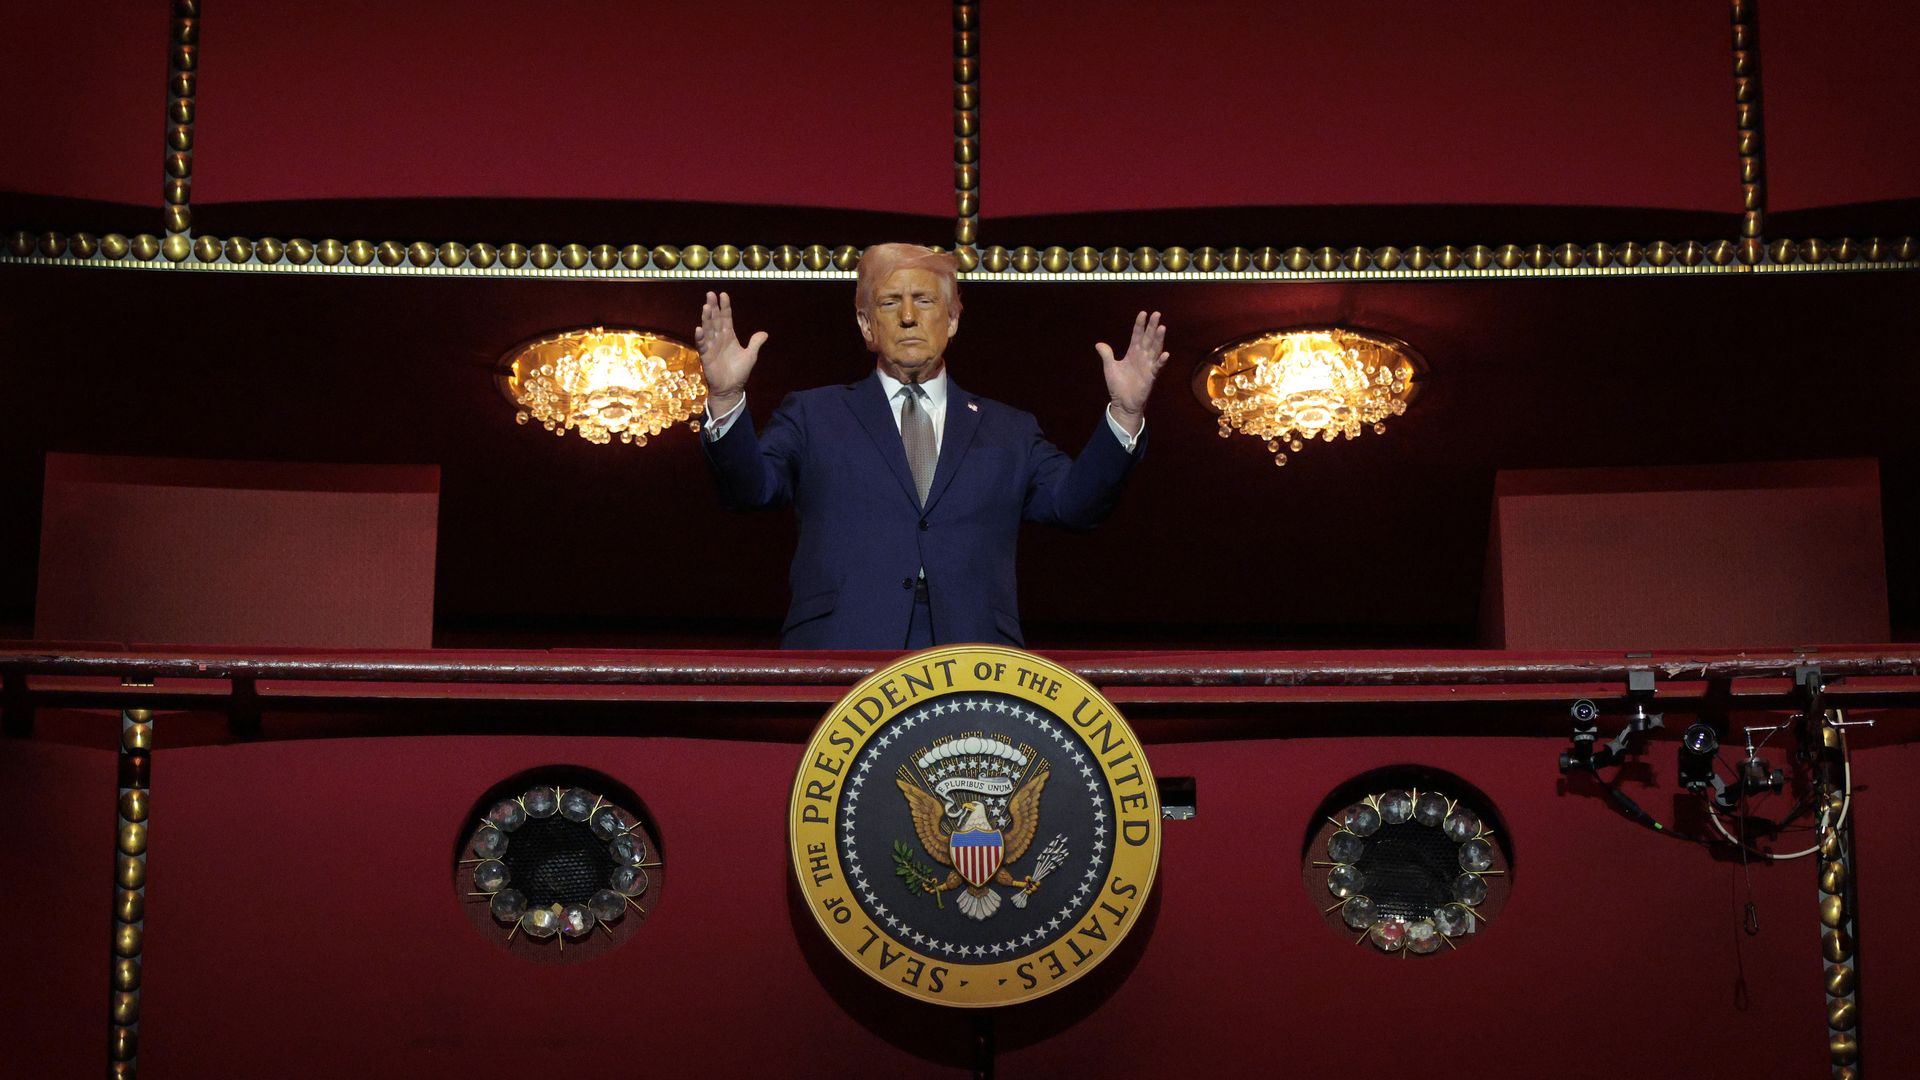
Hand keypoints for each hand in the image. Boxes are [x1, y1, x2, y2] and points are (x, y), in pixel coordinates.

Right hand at [695, 291, 767, 411]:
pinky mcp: (705, 356)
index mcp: (729, 336)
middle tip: (710, 294)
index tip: (723, 294)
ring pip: (708, 330)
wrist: (731, 388)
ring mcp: (711, 346)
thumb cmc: (739, 372)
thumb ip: (755, 343)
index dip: (725, 307)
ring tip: (706, 307)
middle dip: (713, 307)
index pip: (726, 318)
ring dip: (706, 318)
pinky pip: (702, 345)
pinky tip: (699, 329)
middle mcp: (718, 339)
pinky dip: (700, 337)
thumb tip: (764, 333)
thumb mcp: (750, 355)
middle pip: (715, 320)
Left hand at [1095, 310, 1168, 433]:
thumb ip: (1107, 355)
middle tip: (1156, 314)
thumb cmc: (1118, 385)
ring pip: (1155, 349)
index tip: (1143, 313)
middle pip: (1148, 338)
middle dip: (1152, 326)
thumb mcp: (1110, 367)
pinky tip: (1165, 354)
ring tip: (1162, 327)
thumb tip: (1098, 344)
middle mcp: (1142, 356)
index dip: (1140, 325)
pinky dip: (1161, 361)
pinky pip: (1157, 367)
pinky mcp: (1151, 376)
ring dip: (1159, 339)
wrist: (1122, 402)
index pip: (1137, 335)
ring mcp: (1148, 365)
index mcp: (1133, 352)